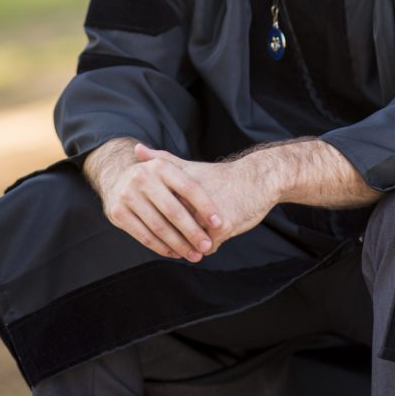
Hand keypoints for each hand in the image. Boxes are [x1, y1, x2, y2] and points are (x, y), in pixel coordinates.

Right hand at [88, 139, 223, 262]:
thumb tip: (216, 205)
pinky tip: (174, 253)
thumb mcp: (169, 170)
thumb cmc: (154, 177)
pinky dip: (161, 247)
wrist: (115, 177)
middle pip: (173, 211)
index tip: (219, 223)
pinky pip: (144, 235)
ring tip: (193, 255)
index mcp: (160, 165)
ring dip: (178, 244)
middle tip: (206, 246)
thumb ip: (192, 182)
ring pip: (159, 227)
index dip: (205, 206)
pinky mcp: (117, 213)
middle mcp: (142, 177)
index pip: (188, 187)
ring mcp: (128, 195)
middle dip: (192, 232)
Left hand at [135, 144, 279, 255]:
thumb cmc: (222, 177)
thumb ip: (163, 160)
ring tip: (196, 246)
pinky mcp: (221, 225)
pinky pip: (208, 246)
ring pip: (189, 242)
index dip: (156, 224)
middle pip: (171, 230)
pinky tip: (213, 241)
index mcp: (179, 185)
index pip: (158, 212)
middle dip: (173, 240)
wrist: (257, 180)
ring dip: (191, 247)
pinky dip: (210, 246)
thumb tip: (137, 148)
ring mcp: (204, 213)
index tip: (158, 230)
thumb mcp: (191, 167)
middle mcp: (189, 198)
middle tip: (176, 246)